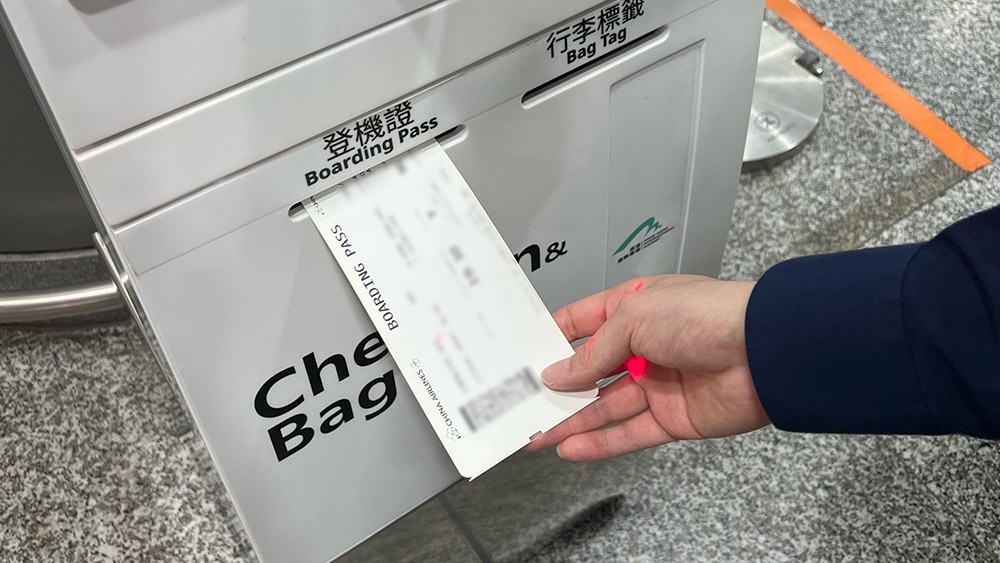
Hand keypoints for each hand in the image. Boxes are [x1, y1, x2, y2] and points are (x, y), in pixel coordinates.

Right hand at [526, 275, 769, 460]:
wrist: (763, 352)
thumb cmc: (706, 316)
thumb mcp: (634, 320)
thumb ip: (592, 353)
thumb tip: (559, 374)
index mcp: (635, 309)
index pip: (584, 322)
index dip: (553, 337)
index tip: (522, 352)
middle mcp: (644, 346)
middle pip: (590, 371)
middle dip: (557, 387)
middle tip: (522, 402)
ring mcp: (658, 383)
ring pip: (604, 407)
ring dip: (571, 421)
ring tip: (536, 435)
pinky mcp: (673, 417)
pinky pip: (629, 432)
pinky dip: (600, 442)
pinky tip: (571, 448)